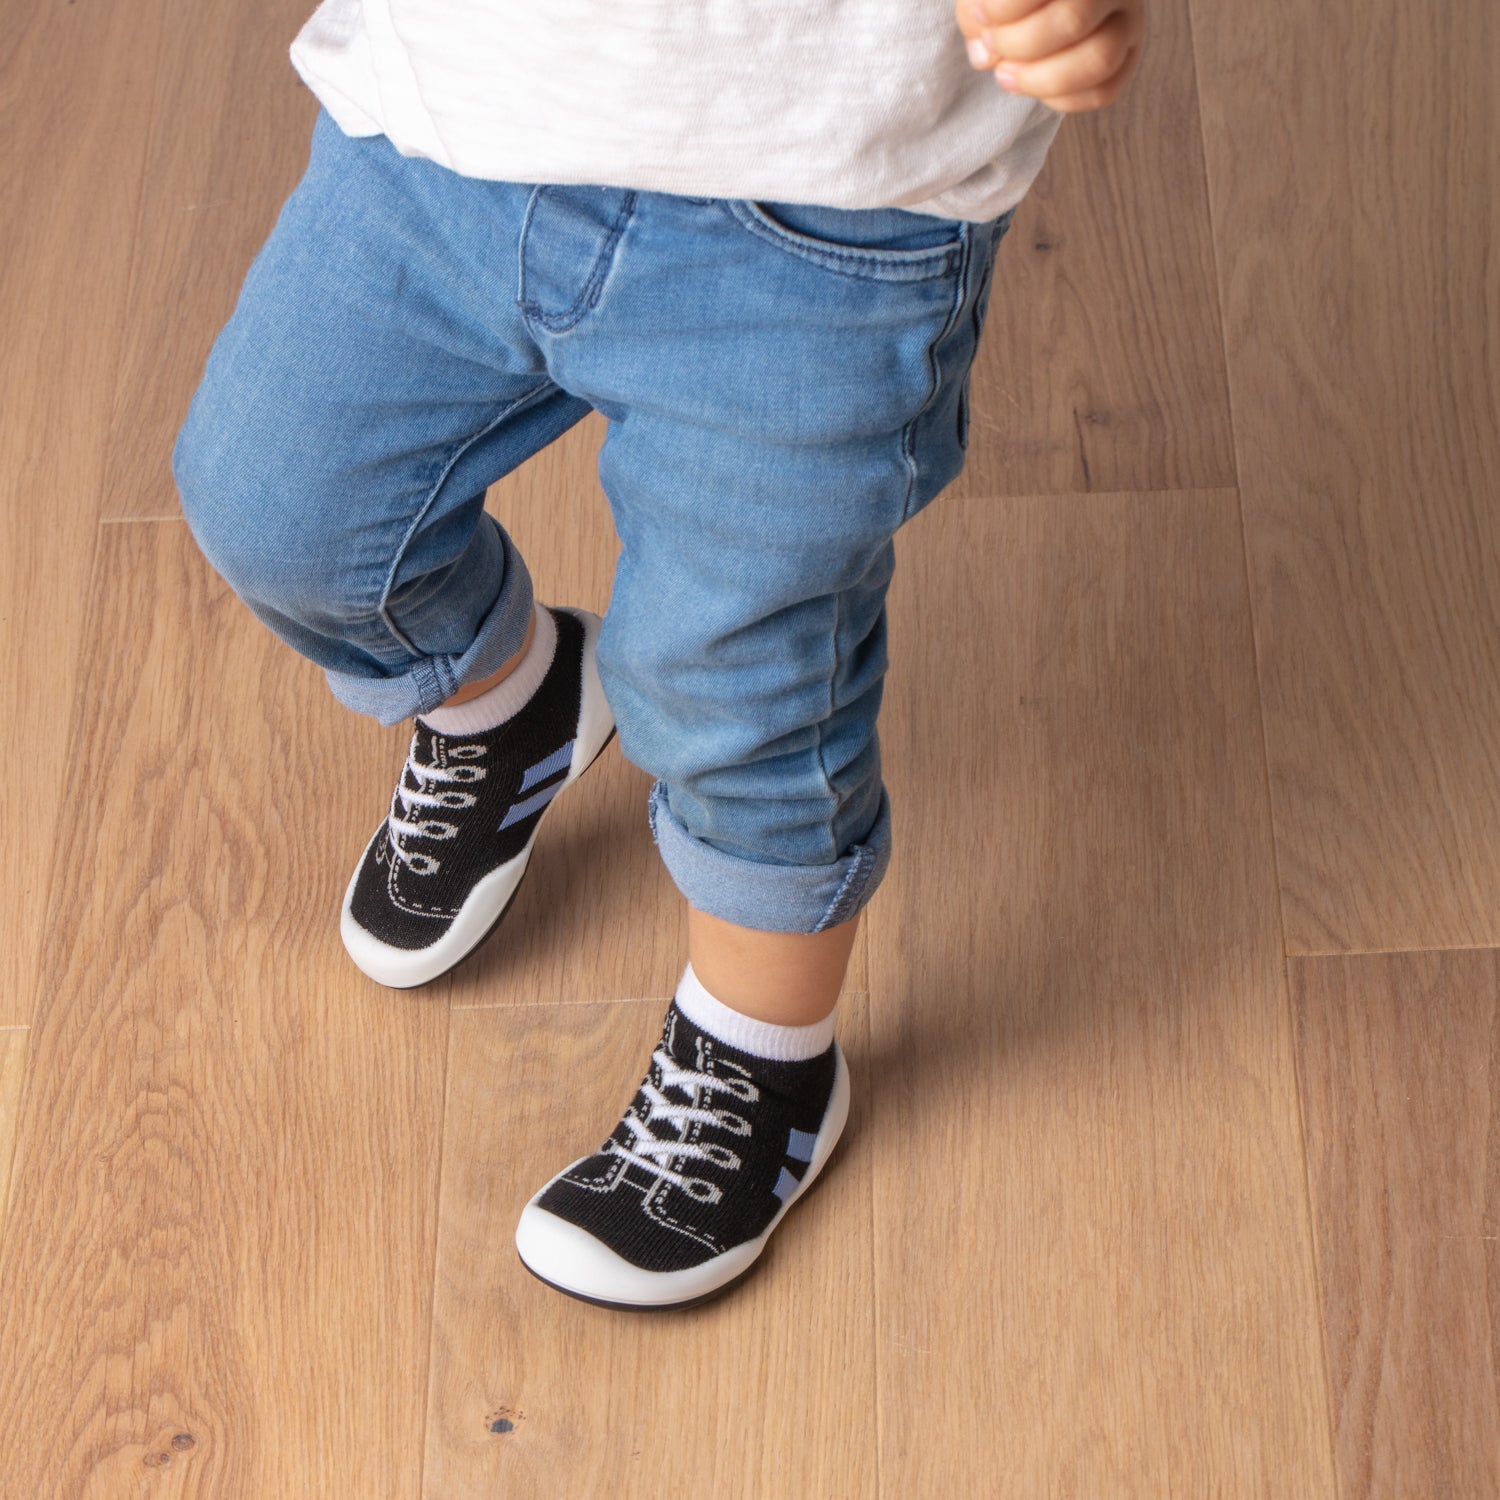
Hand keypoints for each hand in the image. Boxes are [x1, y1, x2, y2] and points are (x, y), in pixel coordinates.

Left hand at [955, 0, 1146, 113]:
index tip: (981, 14)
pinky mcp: (1129, 55)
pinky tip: (1033, 88)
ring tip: (1004, 74)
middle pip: (1074, 19)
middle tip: (992, 45)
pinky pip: (1105, 91)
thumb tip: (986, 54)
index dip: (1004, 7)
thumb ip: (977, 12)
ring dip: (1039, 79)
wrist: (1041, 0)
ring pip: (1099, 59)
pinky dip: (1061, 100)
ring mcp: (1130, 17)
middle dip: (1018, 44)